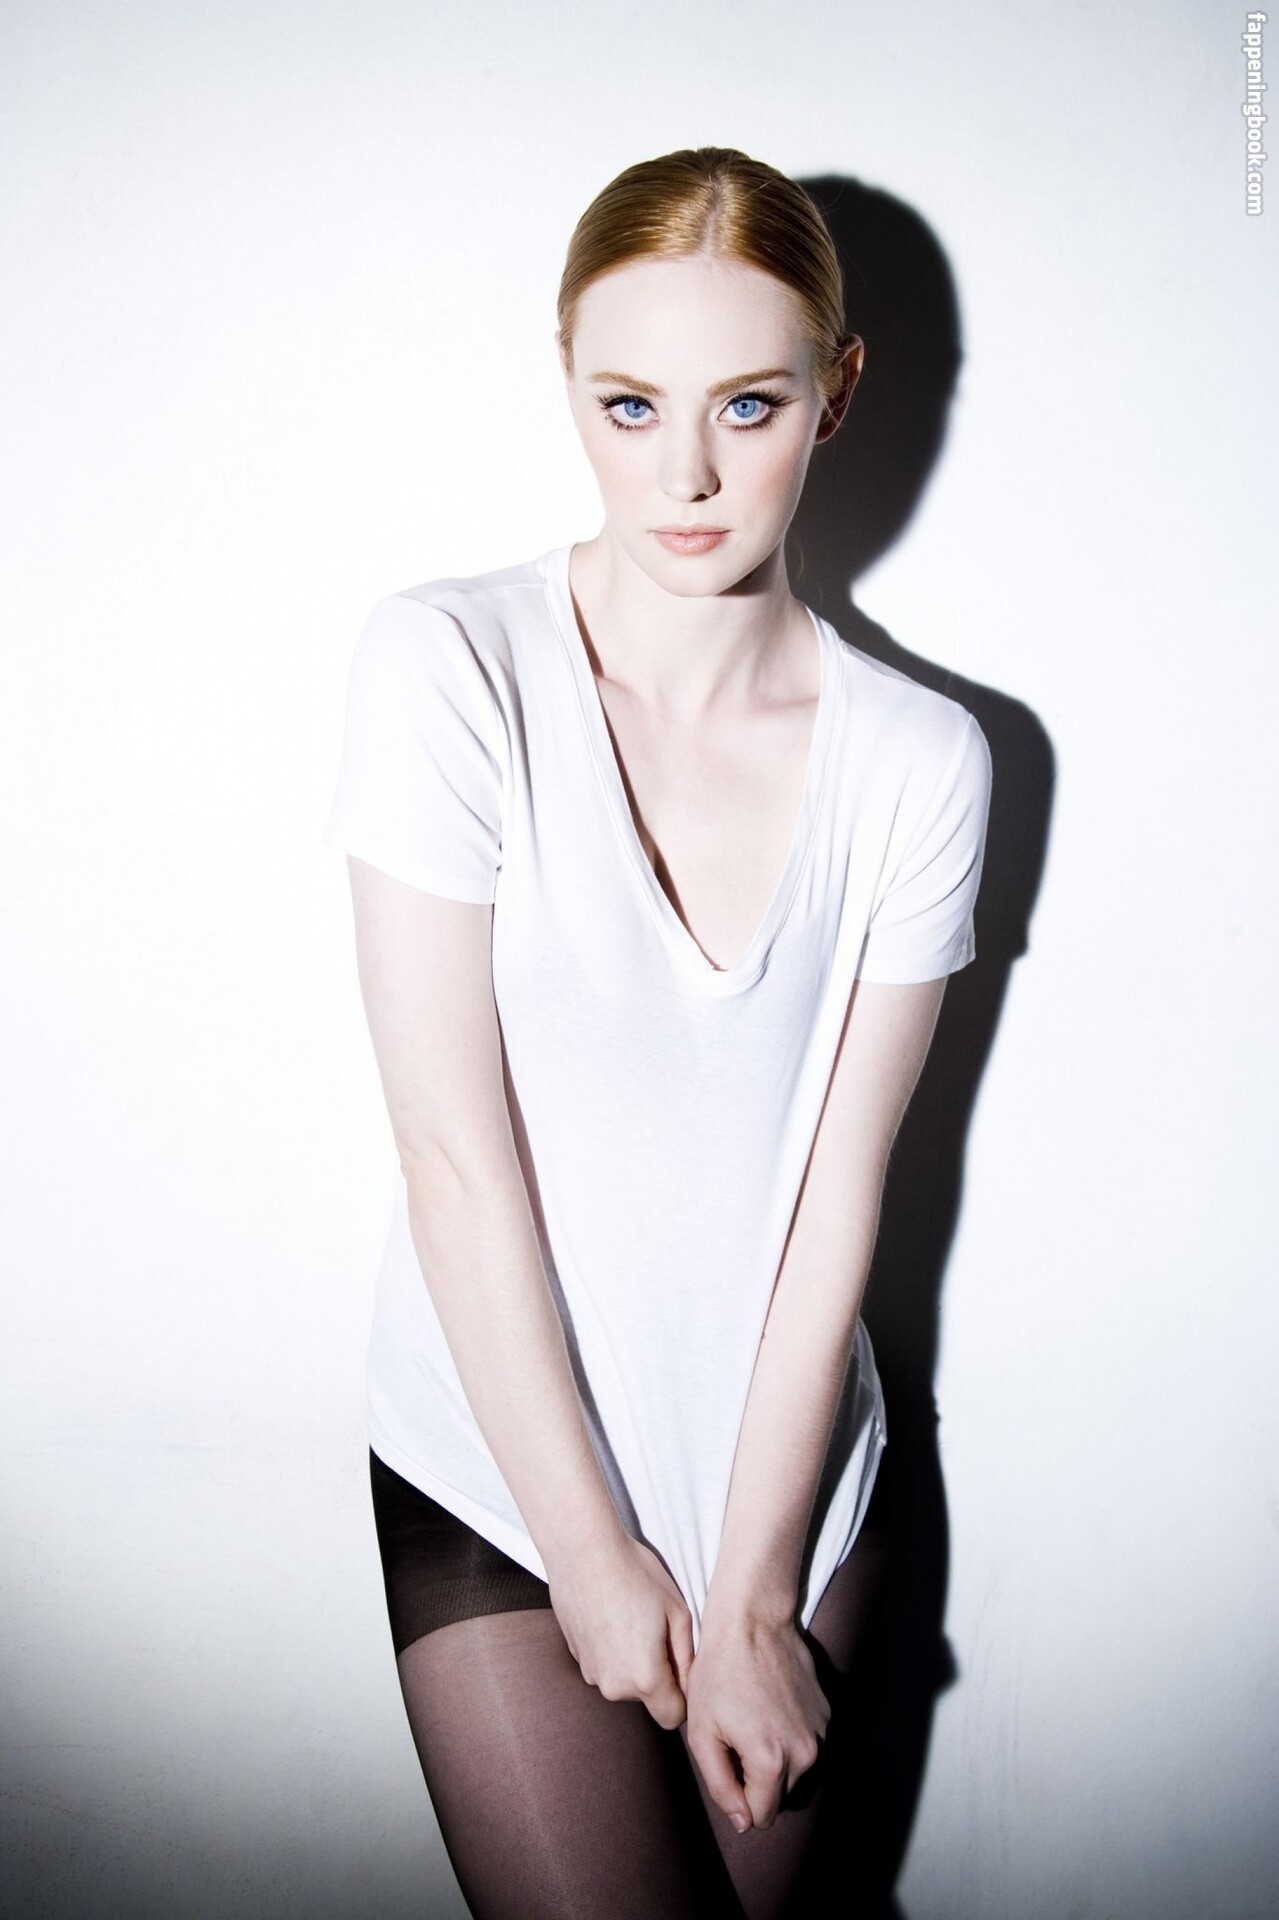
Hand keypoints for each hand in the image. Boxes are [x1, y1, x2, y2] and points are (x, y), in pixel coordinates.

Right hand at [546, 1531, 693, 1730]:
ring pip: (624, 1680)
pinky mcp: (575, 1657)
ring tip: (633, 1617)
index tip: (682, 1665)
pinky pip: (604, 1663)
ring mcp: (591, 1672)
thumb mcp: (678, 1613)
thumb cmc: (636, 1575)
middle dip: (658, 1673)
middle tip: (658, 1629)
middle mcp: (614, 1686)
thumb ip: (688, 1659)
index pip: (674, 1717)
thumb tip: (691, 1685)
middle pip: (647, 1696)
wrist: (583, 1550)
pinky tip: (612, 1613)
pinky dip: (612, 1648)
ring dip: (633, 1661)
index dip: (684, 1696)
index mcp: (645, 1679)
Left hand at [686, 1611, 830, 1831]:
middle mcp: (806, 1753)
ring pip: (797, 1772)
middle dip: (758, 1780)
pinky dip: (790, 1737)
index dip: (739, 1799)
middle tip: (737, 1738)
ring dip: (777, 1760)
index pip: (762, 1816)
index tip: (727, 1764)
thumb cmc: (718, 1674)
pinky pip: (807, 1744)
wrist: (752, 1622)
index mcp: (772, 1762)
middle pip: (781, 1796)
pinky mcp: (827, 1713)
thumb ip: (720, 1785)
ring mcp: (821, 1732)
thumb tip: (743, 1822)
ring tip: (753, 1721)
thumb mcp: (702, 1733)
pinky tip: (770, 1706)